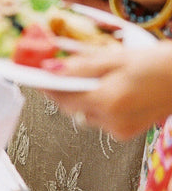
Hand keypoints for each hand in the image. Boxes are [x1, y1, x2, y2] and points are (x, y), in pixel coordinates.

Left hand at [41, 42, 171, 139]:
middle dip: (61, 90)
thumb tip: (50, 69)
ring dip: (79, 97)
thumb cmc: (157, 64)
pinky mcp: (127, 131)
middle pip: (70, 107)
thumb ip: (81, 66)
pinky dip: (96, 104)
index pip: (61, 98)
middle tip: (56, 70)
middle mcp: (111, 122)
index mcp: (107, 102)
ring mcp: (120, 130)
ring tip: (90, 77)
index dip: (46, 85)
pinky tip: (107, 88)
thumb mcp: (116, 58)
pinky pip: (99, 118)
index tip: (33, 73)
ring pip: (83, 113)